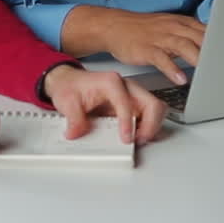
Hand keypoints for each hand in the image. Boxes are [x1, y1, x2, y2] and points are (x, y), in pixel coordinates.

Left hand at [42, 65, 164, 144]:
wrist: (70, 83)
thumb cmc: (71, 87)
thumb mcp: (67, 102)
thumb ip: (74, 119)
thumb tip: (77, 133)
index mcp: (111, 82)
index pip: (127, 103)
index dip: (128, 123)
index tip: (126, 138)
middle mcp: (126, 87)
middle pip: (152, 103)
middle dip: (150, 125)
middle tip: (139, 140)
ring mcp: (132, 96)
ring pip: (156, 109)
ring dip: (152, 126)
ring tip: (140, 139)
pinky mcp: (133, 105)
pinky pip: (150, 115)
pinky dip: (149, 126)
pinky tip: (139, 135)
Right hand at [66, 6, 204, 85]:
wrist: (115, 26)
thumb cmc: (146, 30)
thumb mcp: (173, 28)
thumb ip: (193, 36)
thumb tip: (215, 47)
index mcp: (184, 23)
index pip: (210, 31)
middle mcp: (175, 27)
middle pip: (201, 38)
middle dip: (218, 51)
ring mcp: (160, 37)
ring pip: (184, 46)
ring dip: (199, 59)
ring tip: (211, 73)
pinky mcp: (146, 48)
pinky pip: (161, 59)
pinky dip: (172, 68)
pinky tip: (181, 78)